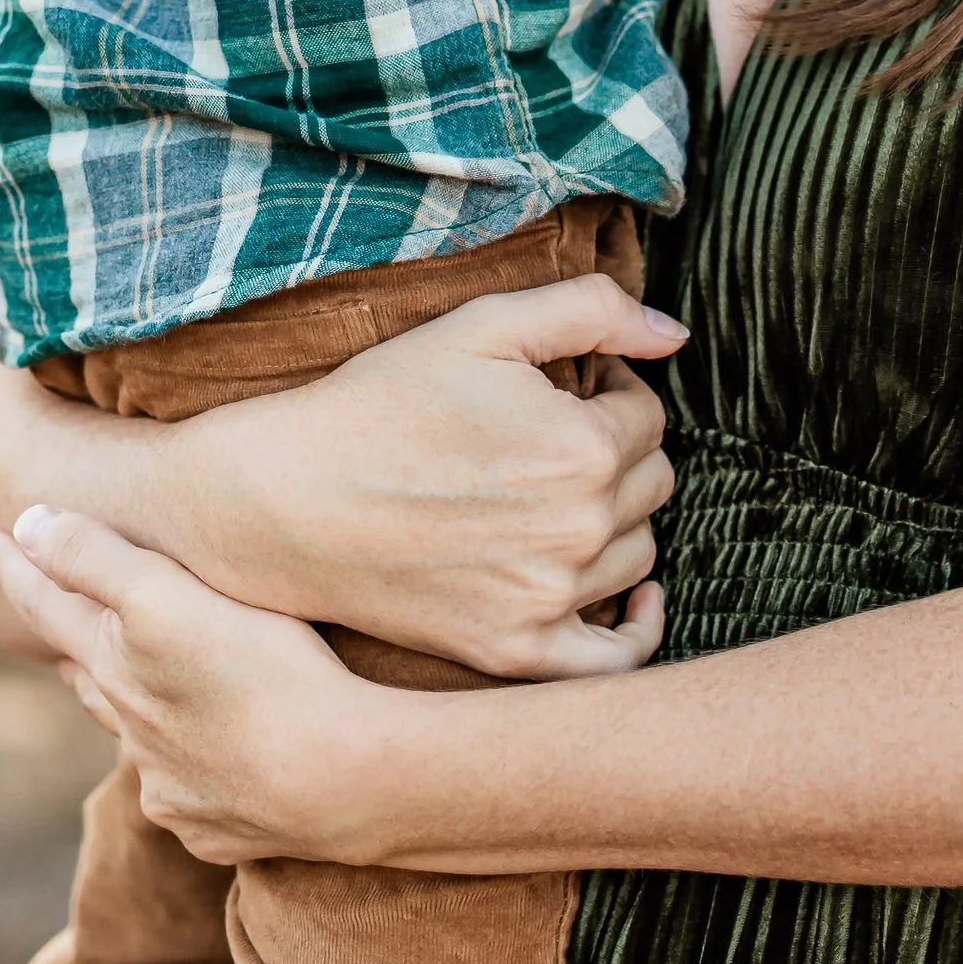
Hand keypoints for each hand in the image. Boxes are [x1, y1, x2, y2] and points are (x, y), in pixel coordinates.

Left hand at [0, 507, 406, 865]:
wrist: (335, 781)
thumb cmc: (264, 675)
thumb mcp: (170, 598)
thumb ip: (96, 558)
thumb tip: (24, 525)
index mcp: (116, 666)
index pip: (47, 606)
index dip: (15, 567)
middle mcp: (132, 731)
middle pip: (85, 678)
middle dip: (67, 643)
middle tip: (48, 619)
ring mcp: (172, 786)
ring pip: (136, 742)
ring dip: (127, 712)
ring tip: (127, 693)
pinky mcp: (218, 827)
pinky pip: (191, 794)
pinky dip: (189, 773)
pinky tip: (214, 769)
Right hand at [156, 274, 684, 674]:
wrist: (287, 502)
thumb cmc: (381, 405)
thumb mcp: (481, 326)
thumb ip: (592, 308)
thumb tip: (675, 334)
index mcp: (582, 446)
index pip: (647, 417)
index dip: (609, 395)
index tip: (564, 392)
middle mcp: (579, 529)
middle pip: (652, 483)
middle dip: (615, 453)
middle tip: (548, 441)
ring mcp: (549, 599)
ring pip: (639, 554)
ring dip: (616, 521)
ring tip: (551, 497)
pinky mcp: (517, 652)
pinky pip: (616, 655)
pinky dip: (637, 626)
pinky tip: (632, 597)